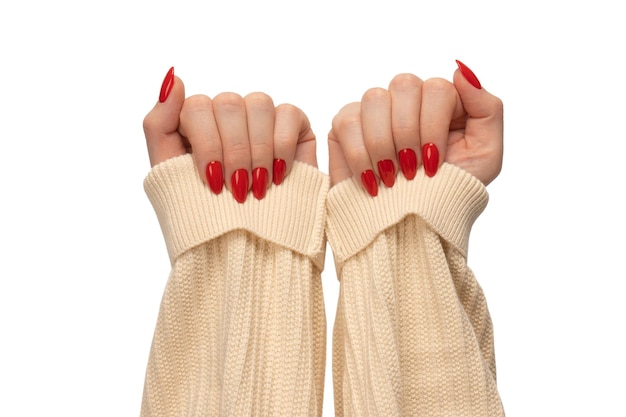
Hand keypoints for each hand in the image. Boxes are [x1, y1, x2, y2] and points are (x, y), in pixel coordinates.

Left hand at [143, 67, 316, 202]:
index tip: (211, 181)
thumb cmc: (205, 215)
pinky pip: (288, 113)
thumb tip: (173, 77)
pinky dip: (282, 146)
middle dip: (232, 152)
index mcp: (196, 124)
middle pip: (228, 102)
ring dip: (257, 151)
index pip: (198, 105)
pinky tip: (278, 176)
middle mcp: (228, 117)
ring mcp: (261, 120)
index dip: (206, 143)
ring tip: (257, 187)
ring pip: (258, 102)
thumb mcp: (168, 173)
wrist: (248, 250)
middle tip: (236, 190)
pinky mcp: (294, 127)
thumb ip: (159, 123)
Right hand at [328, 61, 502, 195]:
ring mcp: (376, 110)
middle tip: (411, 171)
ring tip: (390, 177)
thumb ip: (487, 107)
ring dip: (383, 144)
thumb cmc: (451, 190)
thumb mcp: (486, 155)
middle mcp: (408, 99)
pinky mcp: (345, 126)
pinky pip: (347, 121)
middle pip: (405, 84)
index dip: (433, 126)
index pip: (437, 88)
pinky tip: (370, 179)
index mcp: (443, 101)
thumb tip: (460, 70)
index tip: (434, 165)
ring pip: (375, 98)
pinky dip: (360, 155)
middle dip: (408, 134)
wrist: (413, 226)